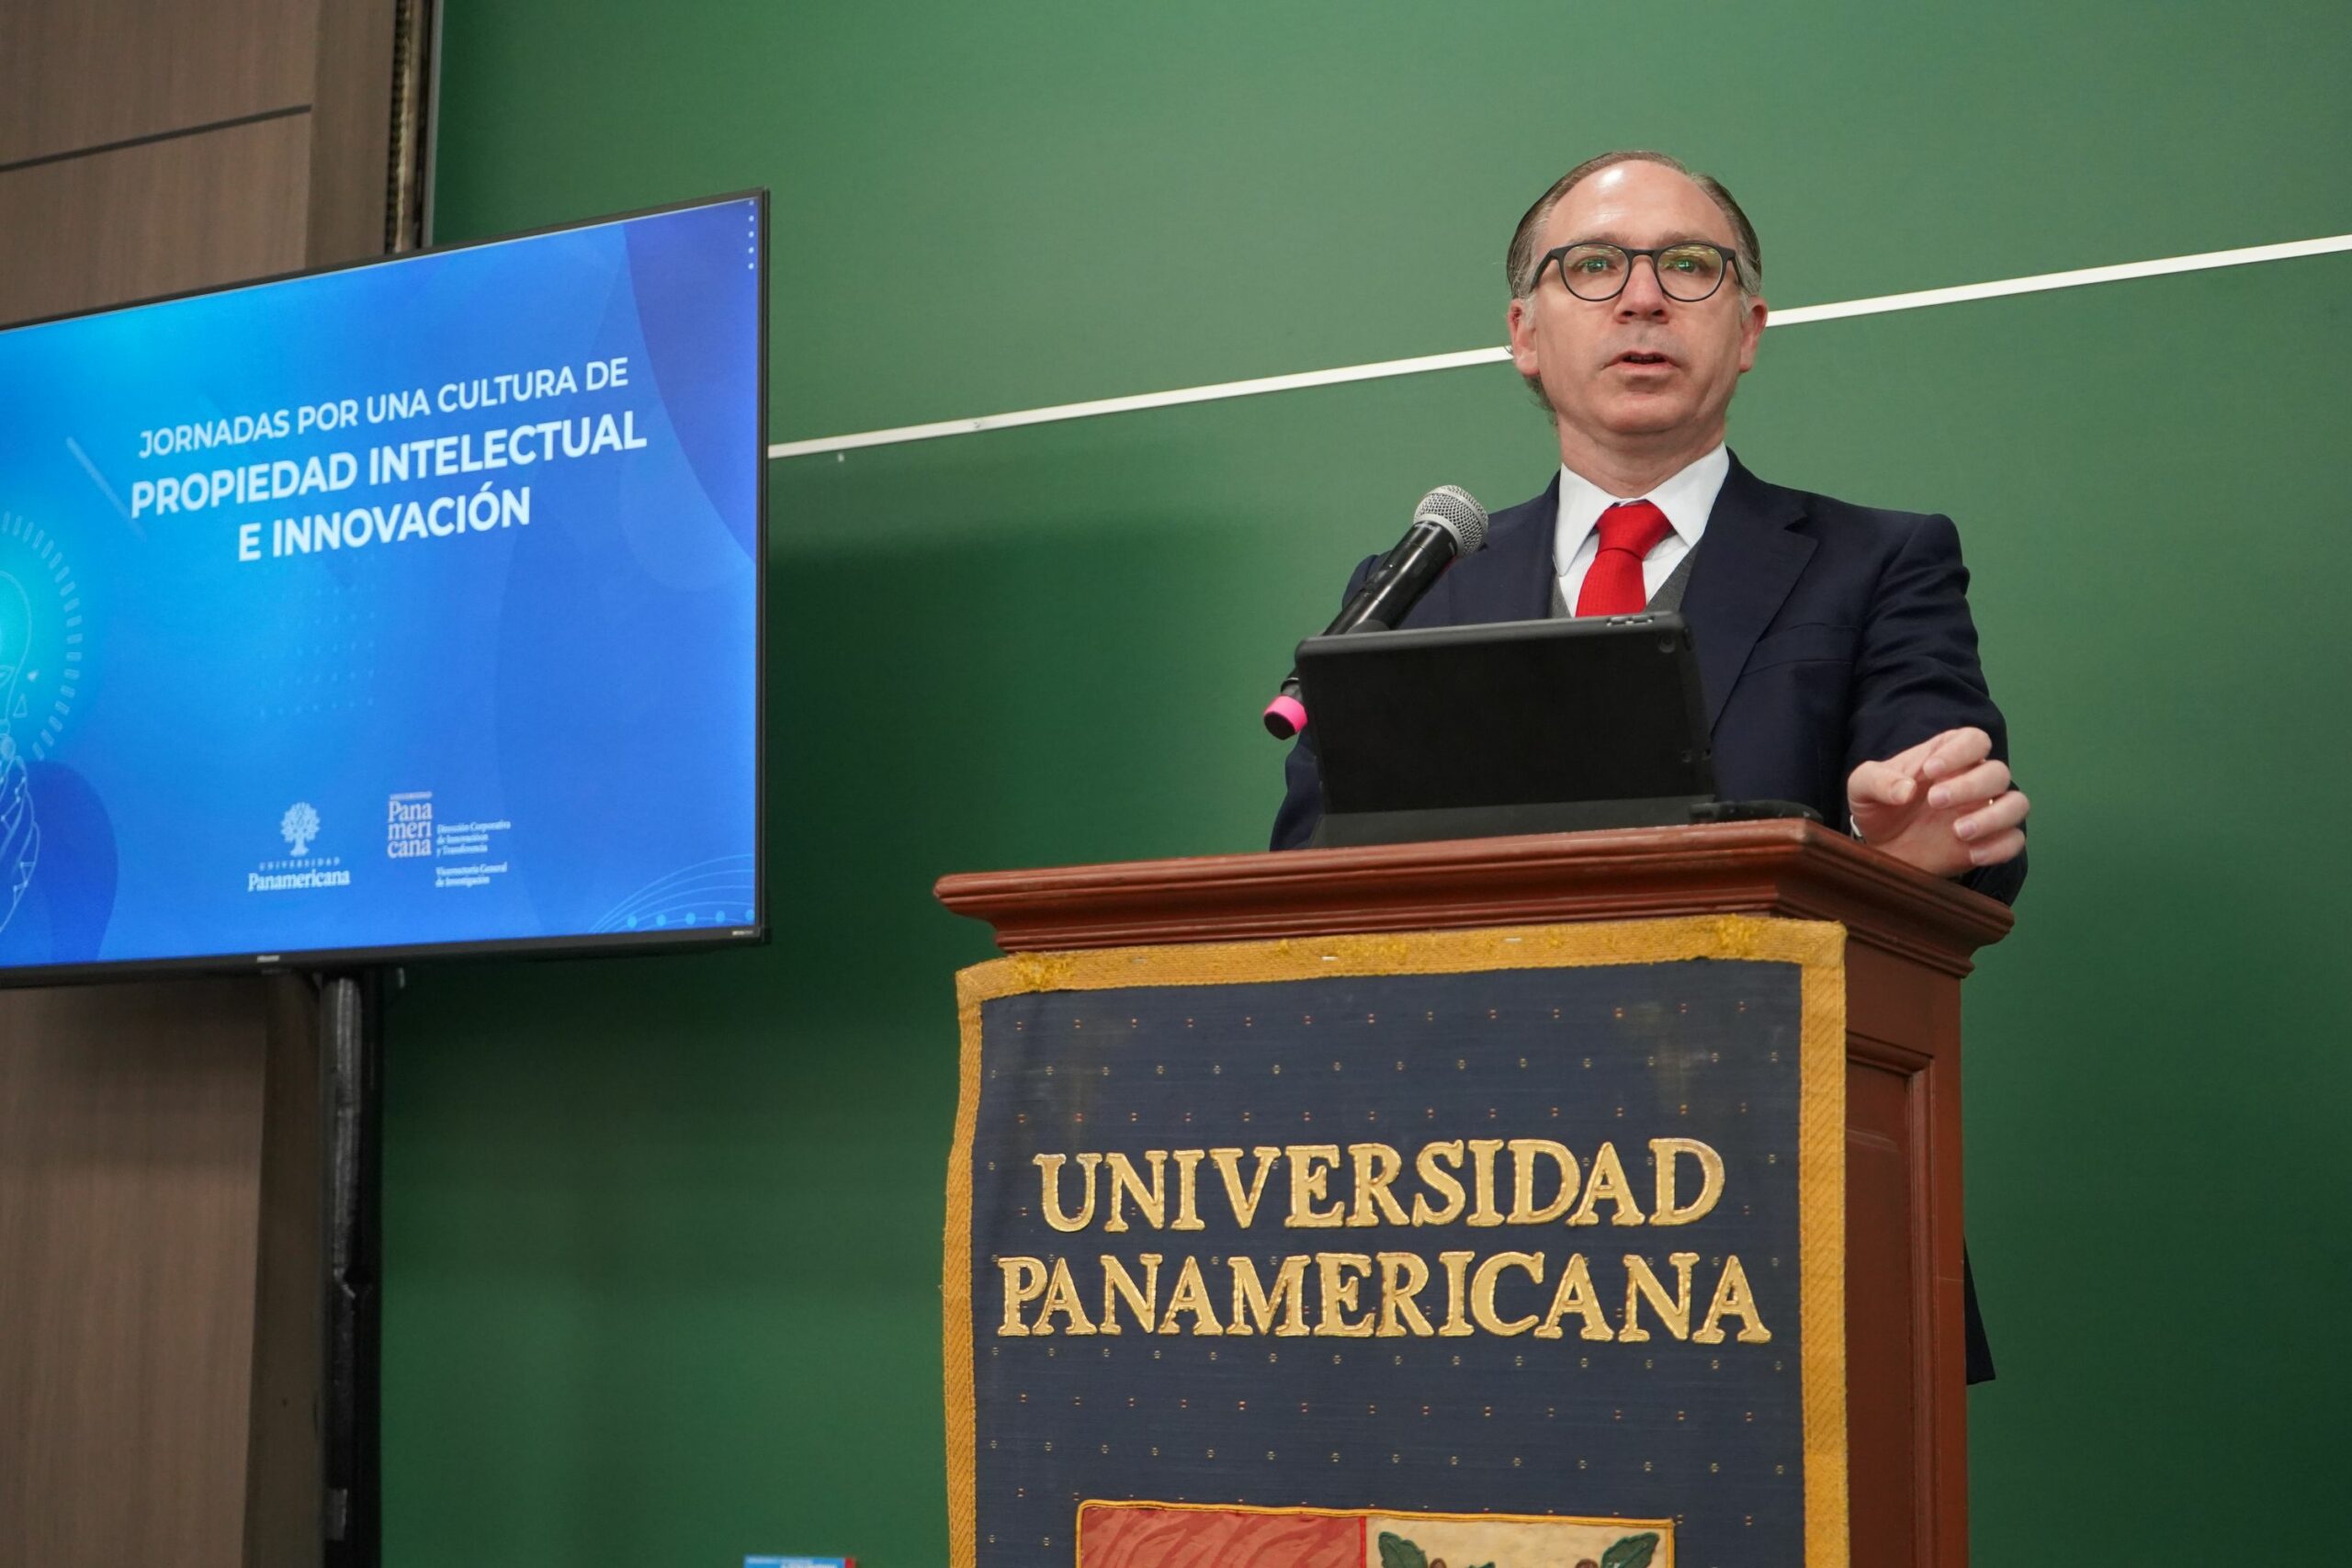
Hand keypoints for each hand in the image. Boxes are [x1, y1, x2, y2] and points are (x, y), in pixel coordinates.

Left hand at [1845, 726, 2027, 879]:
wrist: (1880, 847)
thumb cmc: (1877, 807)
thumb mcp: (1862, 787)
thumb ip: (1878, 780)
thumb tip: (1905, 789)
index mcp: (1947, 756)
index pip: (1973, 740)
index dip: (1959, 752)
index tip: (1929, 771)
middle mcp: (1973, 779)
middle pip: (1997, 772)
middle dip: (1970, 786)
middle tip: (1934, 801)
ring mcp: (1985, 810)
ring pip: (2017, 804)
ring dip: (1993, 817)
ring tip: (1958, 831)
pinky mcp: (1990, 841)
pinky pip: (2014, 840)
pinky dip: (2000, 847)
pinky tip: (1972, 854)